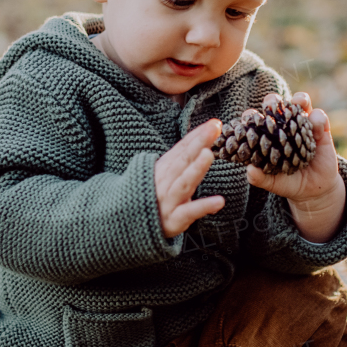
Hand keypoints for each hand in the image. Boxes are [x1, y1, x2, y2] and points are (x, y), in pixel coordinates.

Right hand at [154, 118, 225, 237]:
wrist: (126, 223)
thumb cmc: (152, 196)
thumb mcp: (163, 175)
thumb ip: (182, 159)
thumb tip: (204, 140)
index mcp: (163, 169)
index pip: (182, 149)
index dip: (197, 135)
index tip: (214, 123)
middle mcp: (165, 182)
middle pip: (182, 161)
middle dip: (198, 144)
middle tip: (214, 129)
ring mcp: (169, 200)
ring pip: (184, 183)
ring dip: (196, 169)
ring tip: (209, 155)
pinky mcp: (174, 220)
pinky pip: (189, 212)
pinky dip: (203, 206)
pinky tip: (219, 201)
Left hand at [246, 92, 346, 242]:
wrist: (315, 189)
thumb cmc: (289, 182)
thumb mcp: (273, 183)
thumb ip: (260, 178)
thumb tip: (249, 171)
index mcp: (268, 135)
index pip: (256, 120)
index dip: (251, 117)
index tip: (249, 119)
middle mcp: (284, 126)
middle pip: (277, 104)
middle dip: (272, 100)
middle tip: (271, 105)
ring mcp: (303, 125)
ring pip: (300, 102)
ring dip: (299, 99)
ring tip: (297, 103)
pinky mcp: (321, 129)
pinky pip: (320, 117)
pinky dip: (317, 118)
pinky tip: (316, 130)